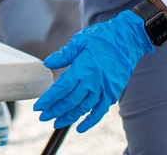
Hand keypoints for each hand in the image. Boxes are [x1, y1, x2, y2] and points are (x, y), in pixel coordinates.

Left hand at [33, 10, 152, 132]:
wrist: (128, 39)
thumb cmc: (102, 37)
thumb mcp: (80, 40)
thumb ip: (65, 54)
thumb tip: (48, 63)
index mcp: (83, 68)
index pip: (62, 88)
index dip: (49, 99)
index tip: (38, 106)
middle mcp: (93, 82)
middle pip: (70, 101)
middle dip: (55, 110)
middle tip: (42, 117)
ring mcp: (104, 89)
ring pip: (83, 108)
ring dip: (69, 117)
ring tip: (56, 123)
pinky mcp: (112, 93)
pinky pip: (100, 111)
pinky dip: (90, 121)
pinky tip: (80, 128)